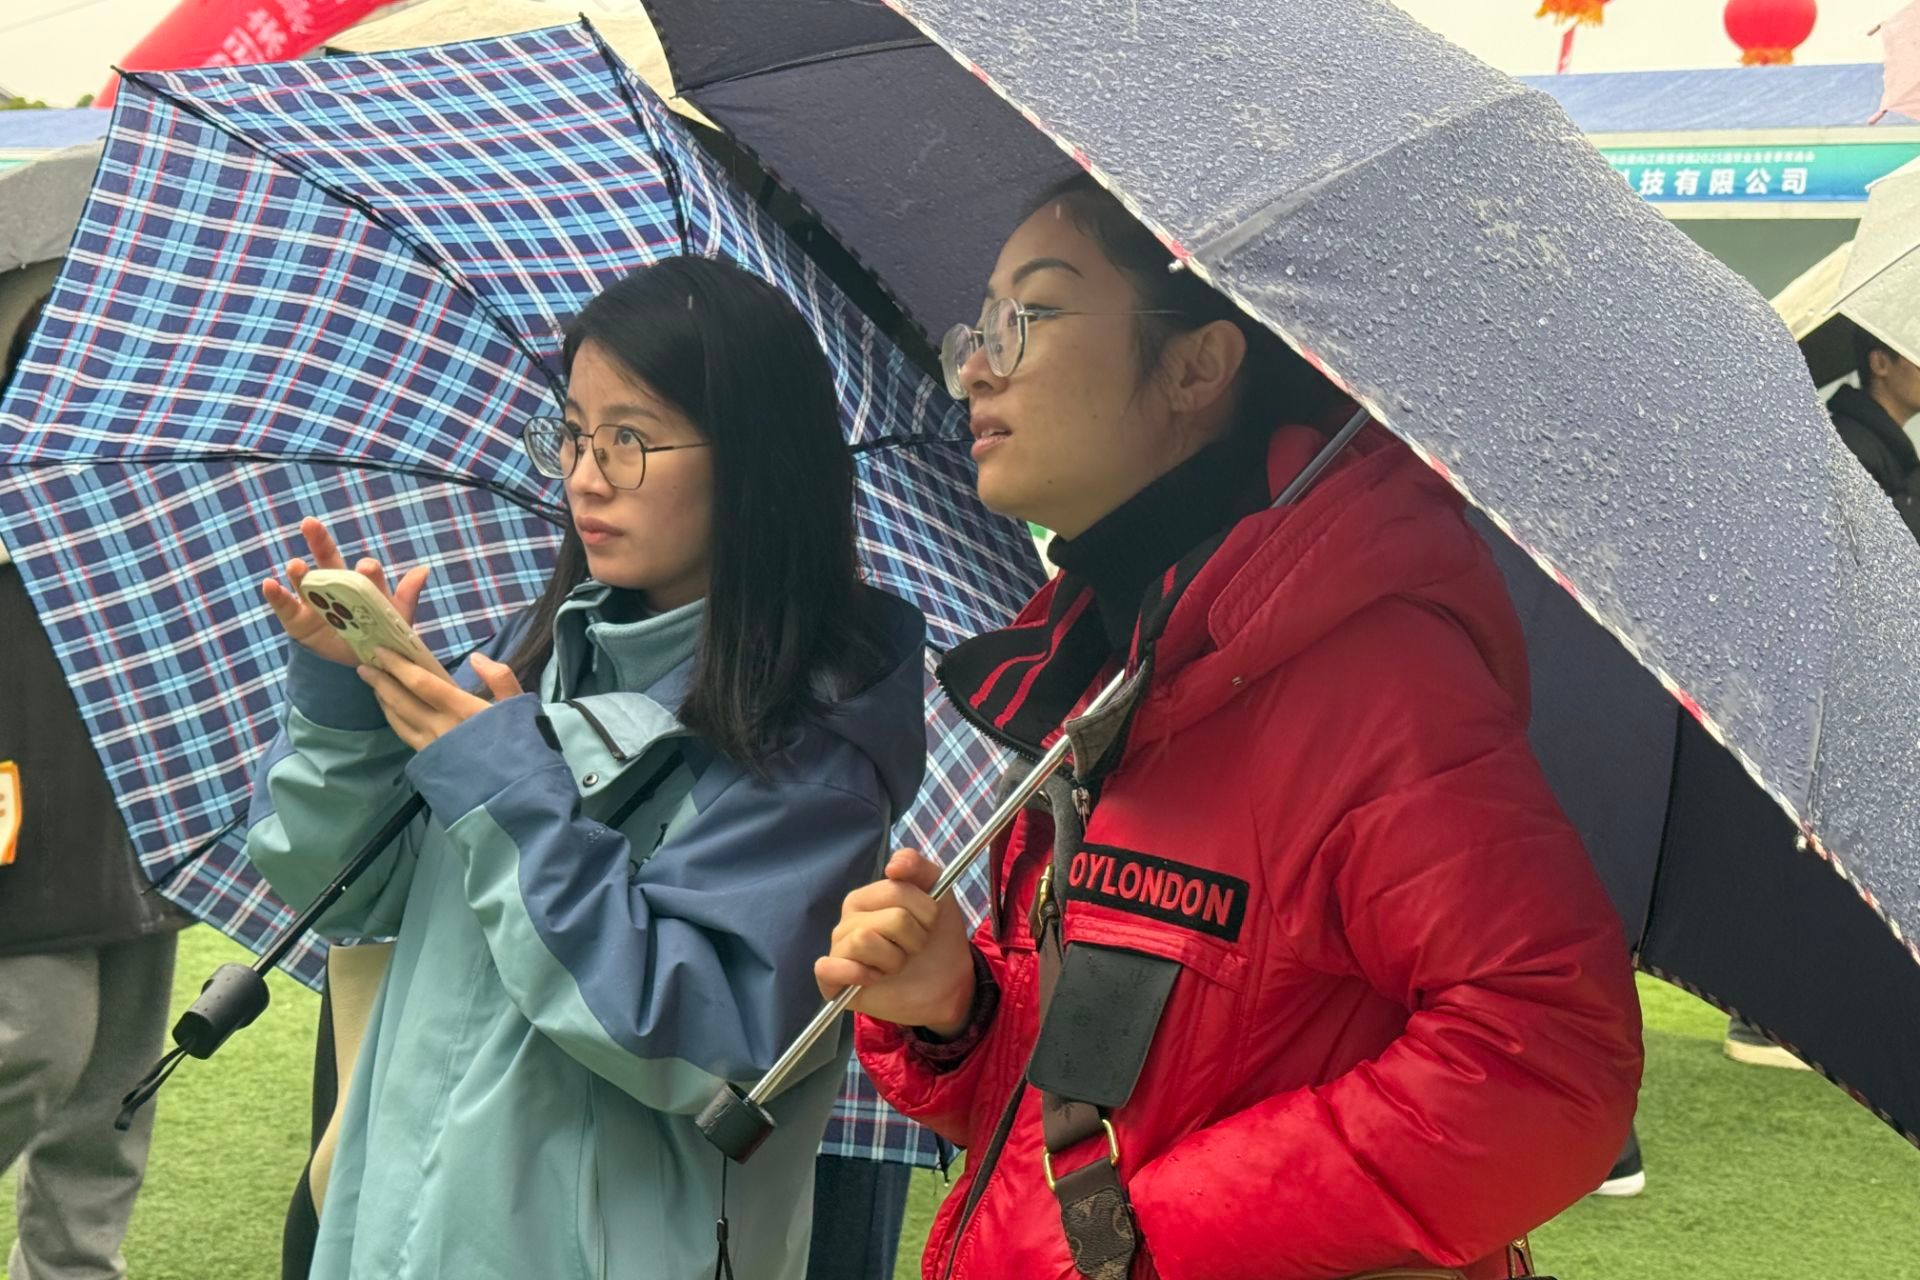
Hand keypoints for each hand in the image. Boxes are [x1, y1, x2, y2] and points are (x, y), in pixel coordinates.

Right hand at [261, 517, 427, 668]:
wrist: (360, 662)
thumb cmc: (381, 633)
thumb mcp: (397, 616)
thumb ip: (407, 595)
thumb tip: (423, 569)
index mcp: (362, 583)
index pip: (365, 569)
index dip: (367, 570)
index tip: (366, 570)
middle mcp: (336, 585)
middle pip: (327, 558)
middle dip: (319, 541)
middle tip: (310, 524)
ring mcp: (314, 600)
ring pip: (305, 580)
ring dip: (299, 571)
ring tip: (295, 565)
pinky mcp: (298, 620)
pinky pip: (285, 606)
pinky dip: (276, 595)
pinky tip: (269, 585)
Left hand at [358, 651, 523, 751]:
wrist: (518, 792)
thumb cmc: (522, 746)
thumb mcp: (520, 706)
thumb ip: (500, 678)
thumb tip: (476, 658)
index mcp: (462, 709)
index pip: (421, 683)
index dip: (398, 666)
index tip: (381, 650)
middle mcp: (440, 726)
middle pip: (401, 700)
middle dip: (380, 681)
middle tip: (364, 665)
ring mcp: (432, 746)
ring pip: (398, 719)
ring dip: (383, 700)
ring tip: (374, 686)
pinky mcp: (431, 761)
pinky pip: (404, 735)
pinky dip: (393, 719)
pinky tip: (391, 713)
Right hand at [814, 849, 975, 1034]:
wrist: (947, 984)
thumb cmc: (936, 938)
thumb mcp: (938, 894)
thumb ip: (918, 867)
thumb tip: (892, 866)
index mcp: (865, 898)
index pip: (896, 890)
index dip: (925, 911)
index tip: (929, 923)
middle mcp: (847, 922)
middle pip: (890, 919)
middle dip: (915, 938)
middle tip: (914, 948)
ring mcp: (838, 952)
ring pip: (865, 940)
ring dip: (895, 959)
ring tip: (897, 965)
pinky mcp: (833, 983)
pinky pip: (828, 968)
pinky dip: (856, 974)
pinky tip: (874, 979)